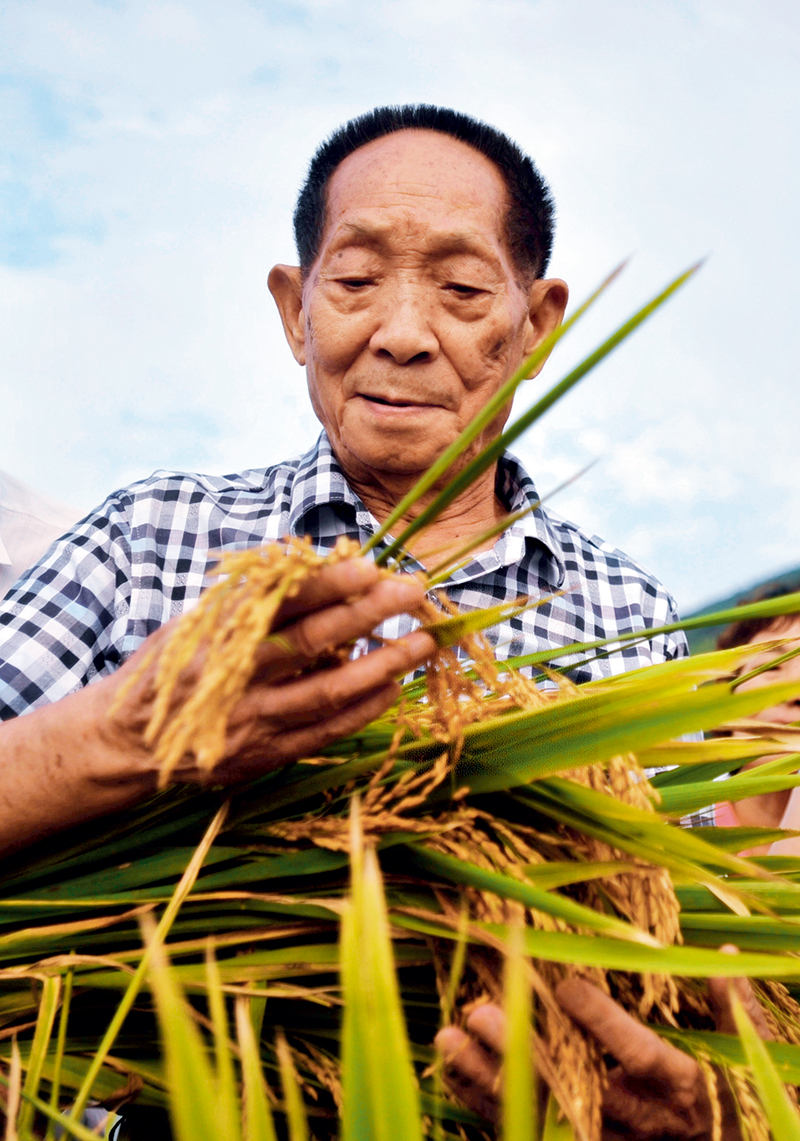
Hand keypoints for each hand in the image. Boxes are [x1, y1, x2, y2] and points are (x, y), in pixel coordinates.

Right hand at [100, 558, 435, 782]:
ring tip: (422, 643)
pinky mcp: (265, 755)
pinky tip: (393, 688)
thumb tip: (304, 560)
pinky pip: (326, 732)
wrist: (129, 743)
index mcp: (217, 635)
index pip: (280, 602)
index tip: (369, 565)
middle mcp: (236, 677)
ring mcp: (253, 721)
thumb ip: (247, 598)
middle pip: (311, 642)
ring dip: (382, 665)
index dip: (327, 583)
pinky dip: (363, 709)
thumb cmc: (171, 669)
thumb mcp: (195, 623)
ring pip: (329, 692)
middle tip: (411, 591)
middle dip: (366, 613)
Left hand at [435, 955, 770, 1139]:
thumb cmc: (729, 1103)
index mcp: (677, 1087)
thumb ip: (731, 1008)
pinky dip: (482, 1099)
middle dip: (522, 1050)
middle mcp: (633, 1118)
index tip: (567, 986)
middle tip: (480, 1012)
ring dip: (487, 1075)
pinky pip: (522, 1127)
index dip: (603, 1024)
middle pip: (570, 1085)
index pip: (638, 1056)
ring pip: (535, 1110)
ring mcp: (599, 1138)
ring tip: (447, 1036)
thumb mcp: (741, 1059)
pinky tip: (451, 1066)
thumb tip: (724, 953)